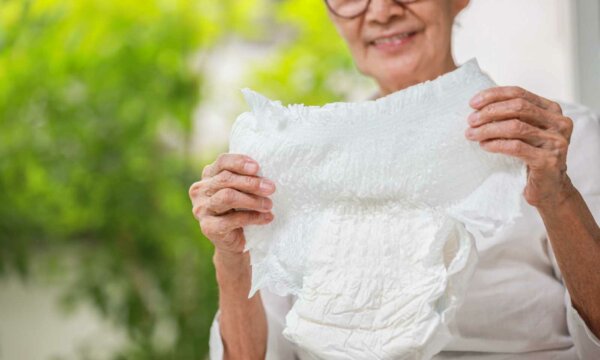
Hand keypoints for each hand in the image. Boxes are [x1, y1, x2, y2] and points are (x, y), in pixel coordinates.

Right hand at [188, 153, 275, 256]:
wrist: (234, 242)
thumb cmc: (241, 210)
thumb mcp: (242, 191)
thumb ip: (246, 179)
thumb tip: (265, 174)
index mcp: (208, 176)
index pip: (222, 162)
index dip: (239, 162)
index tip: (257, 167)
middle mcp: (200, 190)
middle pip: (225, 179)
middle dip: (251, 183)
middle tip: (271, 188)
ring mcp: (201, 209)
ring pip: (227, 197)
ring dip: (252, 200)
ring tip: (269, 205)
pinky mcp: (207, 227)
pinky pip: (232, 219)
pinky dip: (253, 217)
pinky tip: (266, 218)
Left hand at [465, 86, 575, 208]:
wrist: (549, 189)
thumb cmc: (532, 157)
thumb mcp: (525, 132)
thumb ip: (512, 117)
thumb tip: (478, 107)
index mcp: (552, 110)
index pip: (519, 93)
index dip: (494, 95)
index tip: (473, 103)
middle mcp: (559, 123)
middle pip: (518, 107)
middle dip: (489, 112)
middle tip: (470, 121)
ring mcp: (556, 141)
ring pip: (516, 127)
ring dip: (488, 129)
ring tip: (471, 134)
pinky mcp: (549, 160)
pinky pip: (516, 147)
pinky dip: (496, 144)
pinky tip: (484, 145)